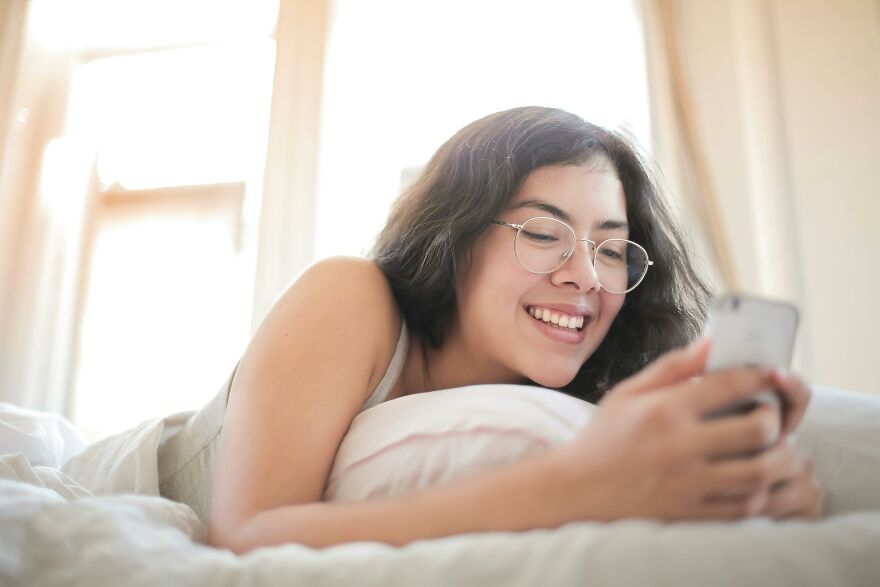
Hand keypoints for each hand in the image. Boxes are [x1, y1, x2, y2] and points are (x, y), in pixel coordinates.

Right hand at [548, 338, 811, 522]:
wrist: (576, 490)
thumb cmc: (605, 436)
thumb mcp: (629, 392)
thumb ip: (673, 366)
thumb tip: (713, 340)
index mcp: (665, 410)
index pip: (731, 385)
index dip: (761, 377)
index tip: (770, 376)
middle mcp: (679, 446)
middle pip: (757, 430)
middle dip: (774, 420)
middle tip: (769, 418)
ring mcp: (686, 484)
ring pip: (758, 473)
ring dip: (774, 460)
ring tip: (769, 451)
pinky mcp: (689, 514)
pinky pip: (743, 507)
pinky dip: (757, 493)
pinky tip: (750, 481)